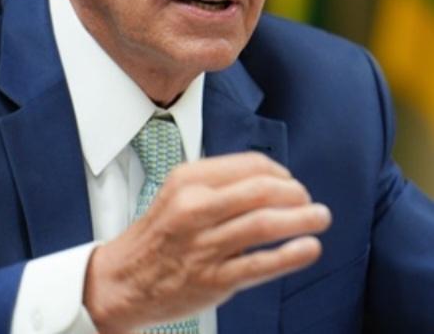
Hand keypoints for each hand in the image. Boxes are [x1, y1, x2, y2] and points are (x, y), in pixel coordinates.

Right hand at [83, 152, 330, 333]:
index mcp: (188, 180)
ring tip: (321, 218)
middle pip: (260, 191)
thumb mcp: (177, 193)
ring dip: (302, 219)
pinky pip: (260, 264)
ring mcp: (204, 244)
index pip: (248, 165)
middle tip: (309, 200)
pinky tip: (310, 248)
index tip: (290, 182)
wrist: (123, 278)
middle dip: (295, 193)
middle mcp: (195, 207)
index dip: (279, 172)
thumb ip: (218, 184)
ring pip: (265, 225)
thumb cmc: (158, 234)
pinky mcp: (213, 279)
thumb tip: (270, 181)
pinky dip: (291, 254)